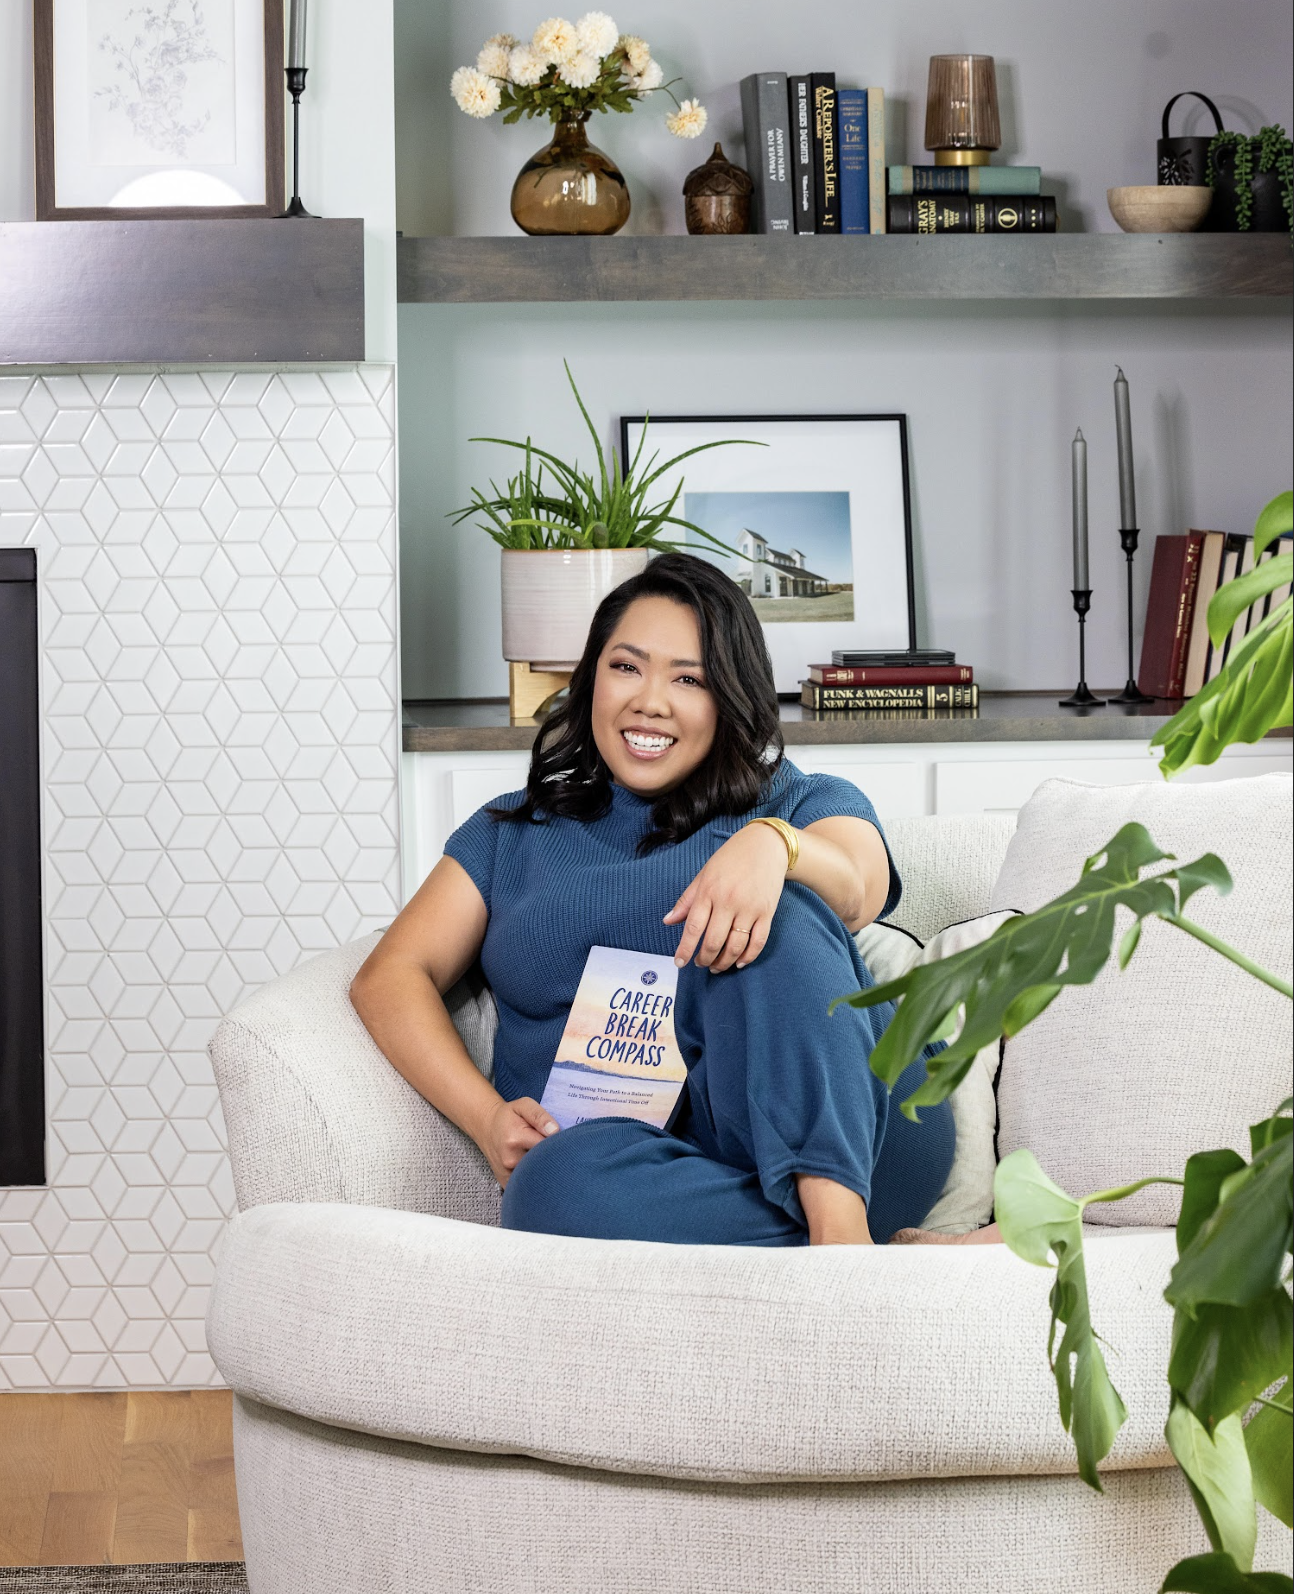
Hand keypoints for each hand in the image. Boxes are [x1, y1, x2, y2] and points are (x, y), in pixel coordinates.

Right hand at [478, 1096, 559, 1187]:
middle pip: (544, 1164)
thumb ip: (540, 1116)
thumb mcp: (523, 1105)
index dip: (558, 1143)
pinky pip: (527, 1185)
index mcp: (515, 1139)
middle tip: (551, 1148)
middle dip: (552, 1157)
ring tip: (541, 1155)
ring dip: (544, 1168)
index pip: (548, 1147)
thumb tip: (555, 1131)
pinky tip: (534, 1168)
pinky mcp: (506, 1183)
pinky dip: (535, 1179)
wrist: (487, 1128)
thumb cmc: (508, 1116)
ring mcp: (507, 1174)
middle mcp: (510, 1160)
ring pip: (537, 1176)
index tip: (559, 1139)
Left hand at [663, 822, 787, 971]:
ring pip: (735, 946)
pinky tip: (739, 962)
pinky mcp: (767, 912)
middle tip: (700, 963)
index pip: (693, 927)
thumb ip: (687, 900)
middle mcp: (728, 901)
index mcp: (709, 891)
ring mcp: (749, 908)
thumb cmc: (731, 858)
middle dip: (704, 958)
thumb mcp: (704, 874)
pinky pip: (757, 942)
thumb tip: (668, 921)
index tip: (679, 962)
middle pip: (714, 941)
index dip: (685, 949)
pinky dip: (748, 956)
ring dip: (724, 962)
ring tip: (717, 966)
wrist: (766, 845)